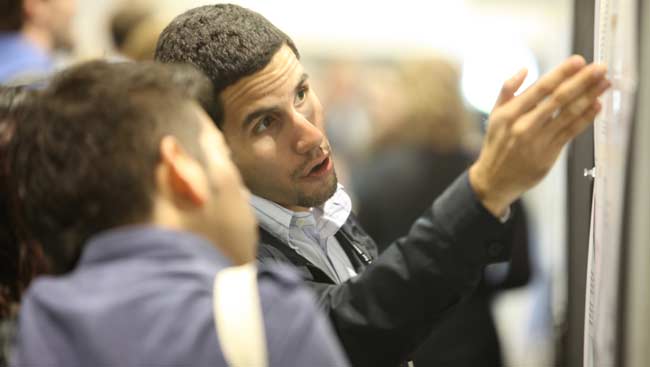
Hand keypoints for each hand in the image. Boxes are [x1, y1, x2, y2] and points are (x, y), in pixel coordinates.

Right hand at [469, 55, 610, 216]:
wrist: (494, 180)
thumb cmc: (496, 145)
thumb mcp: (494, 115)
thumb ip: (507, 90)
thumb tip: (524, 70)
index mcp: (509, 113)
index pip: (540, 88)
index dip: (561, 73)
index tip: (578, 60)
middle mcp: (524, 126)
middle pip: (558, 99)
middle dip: (582, 81)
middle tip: (599, 68)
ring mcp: (538, 141)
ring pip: (568, 115)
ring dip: (589, 97)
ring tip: (604, 83)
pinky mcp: (549, 154)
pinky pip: (571, 132)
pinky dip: (585, 118)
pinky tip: (596, 105)